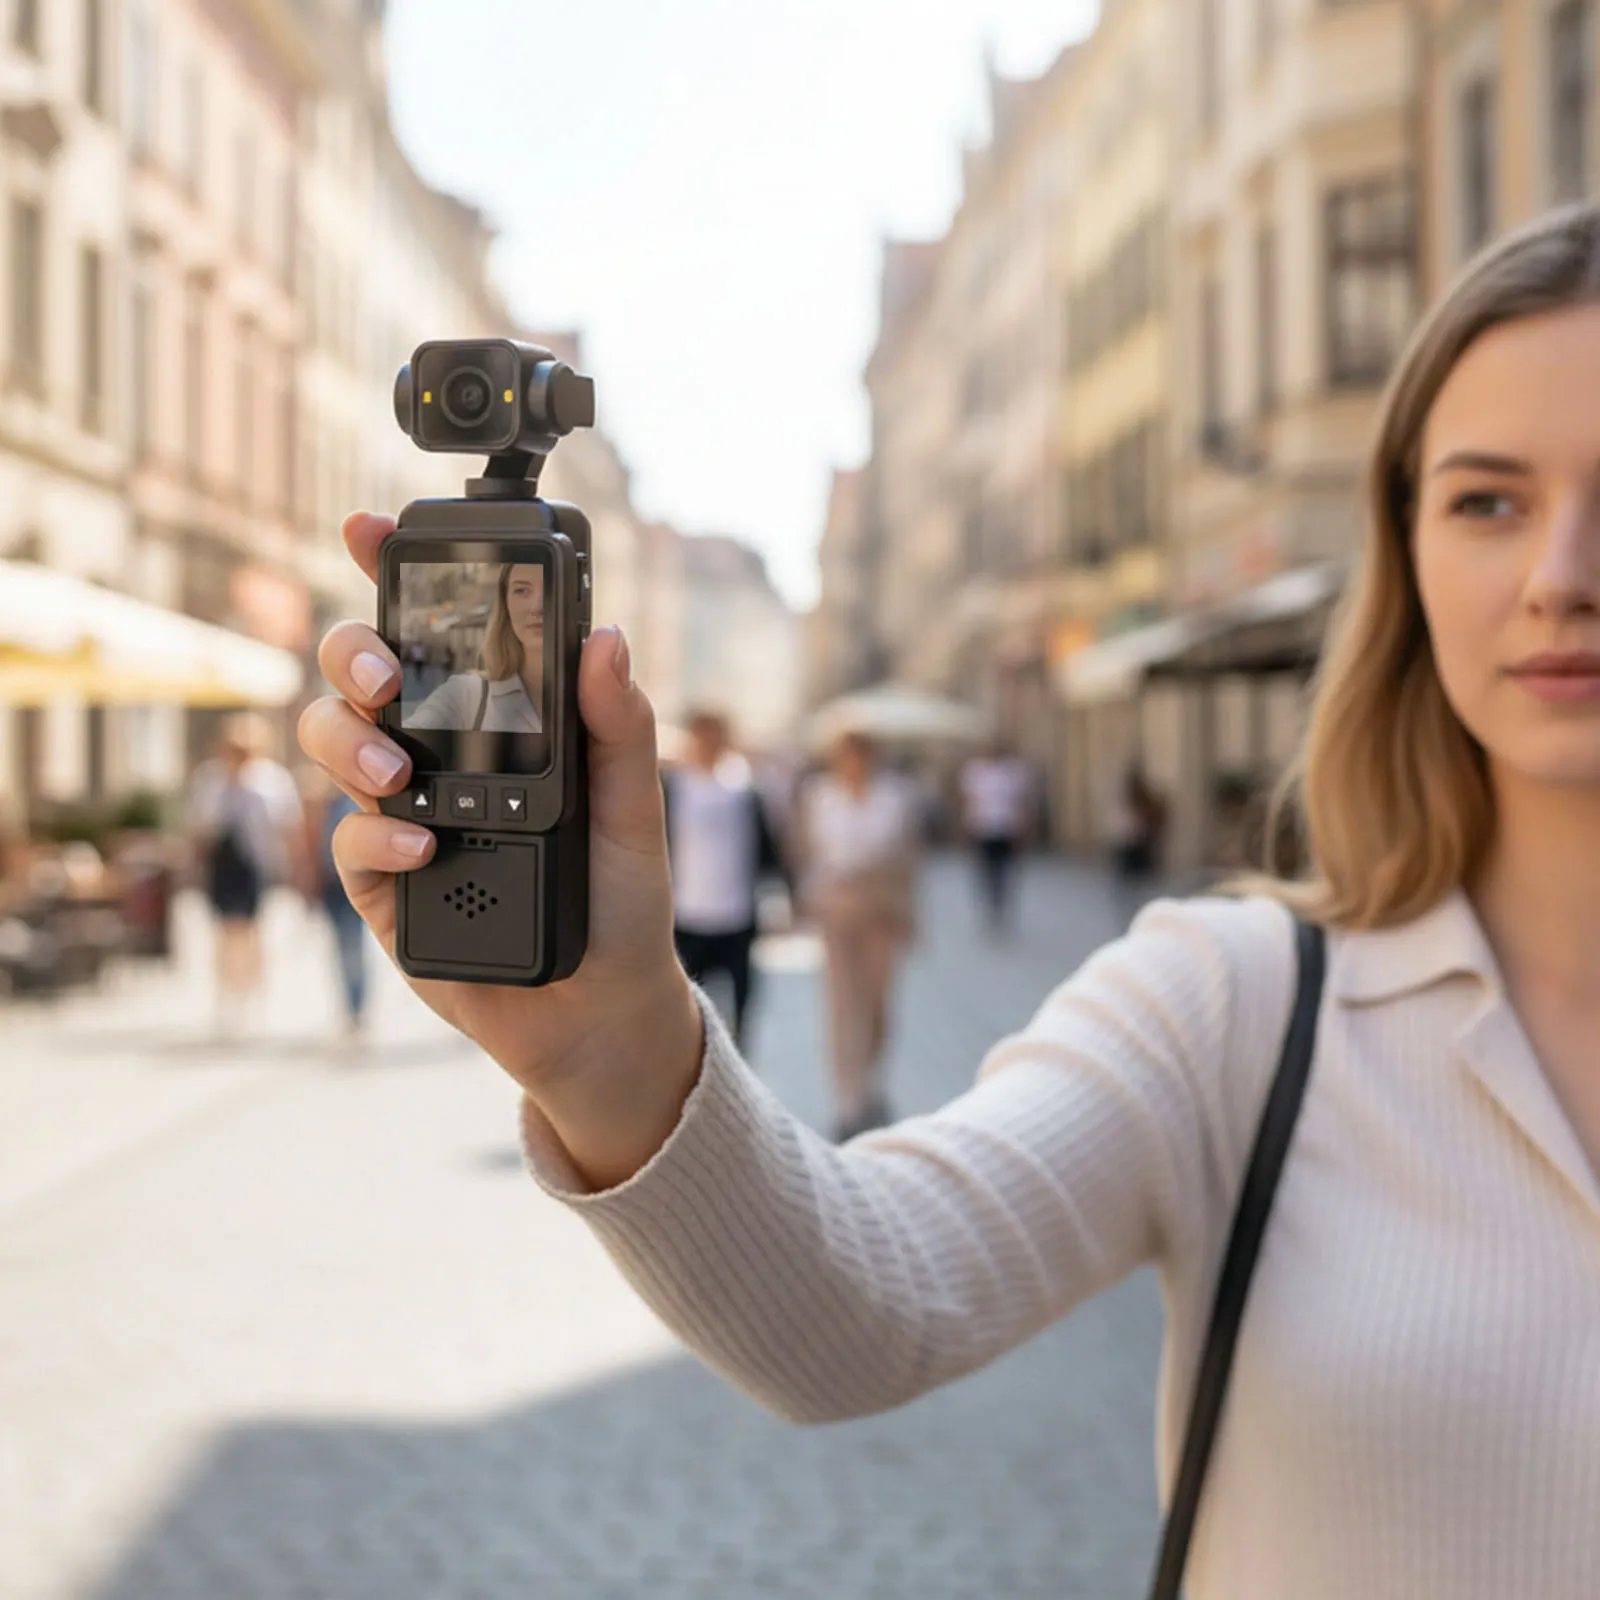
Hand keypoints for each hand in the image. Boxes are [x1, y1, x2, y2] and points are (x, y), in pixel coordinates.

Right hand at [298, 512, 702, 1188]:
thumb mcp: (635, 810)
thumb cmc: (623, 902)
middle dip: (353, 653)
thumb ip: (620, 727)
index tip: (371, 526)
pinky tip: (425, 846)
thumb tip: (608, 637)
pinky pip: (351, 841)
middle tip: (385, 672)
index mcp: (499, 725)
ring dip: (351, 739)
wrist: (600, 1011)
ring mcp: (403, 817)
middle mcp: (440, 758)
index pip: (441, 636)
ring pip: (334, 744)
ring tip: (399, 769)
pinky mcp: (384, 885)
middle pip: (362, 678)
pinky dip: (378, 834)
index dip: (398, 575)